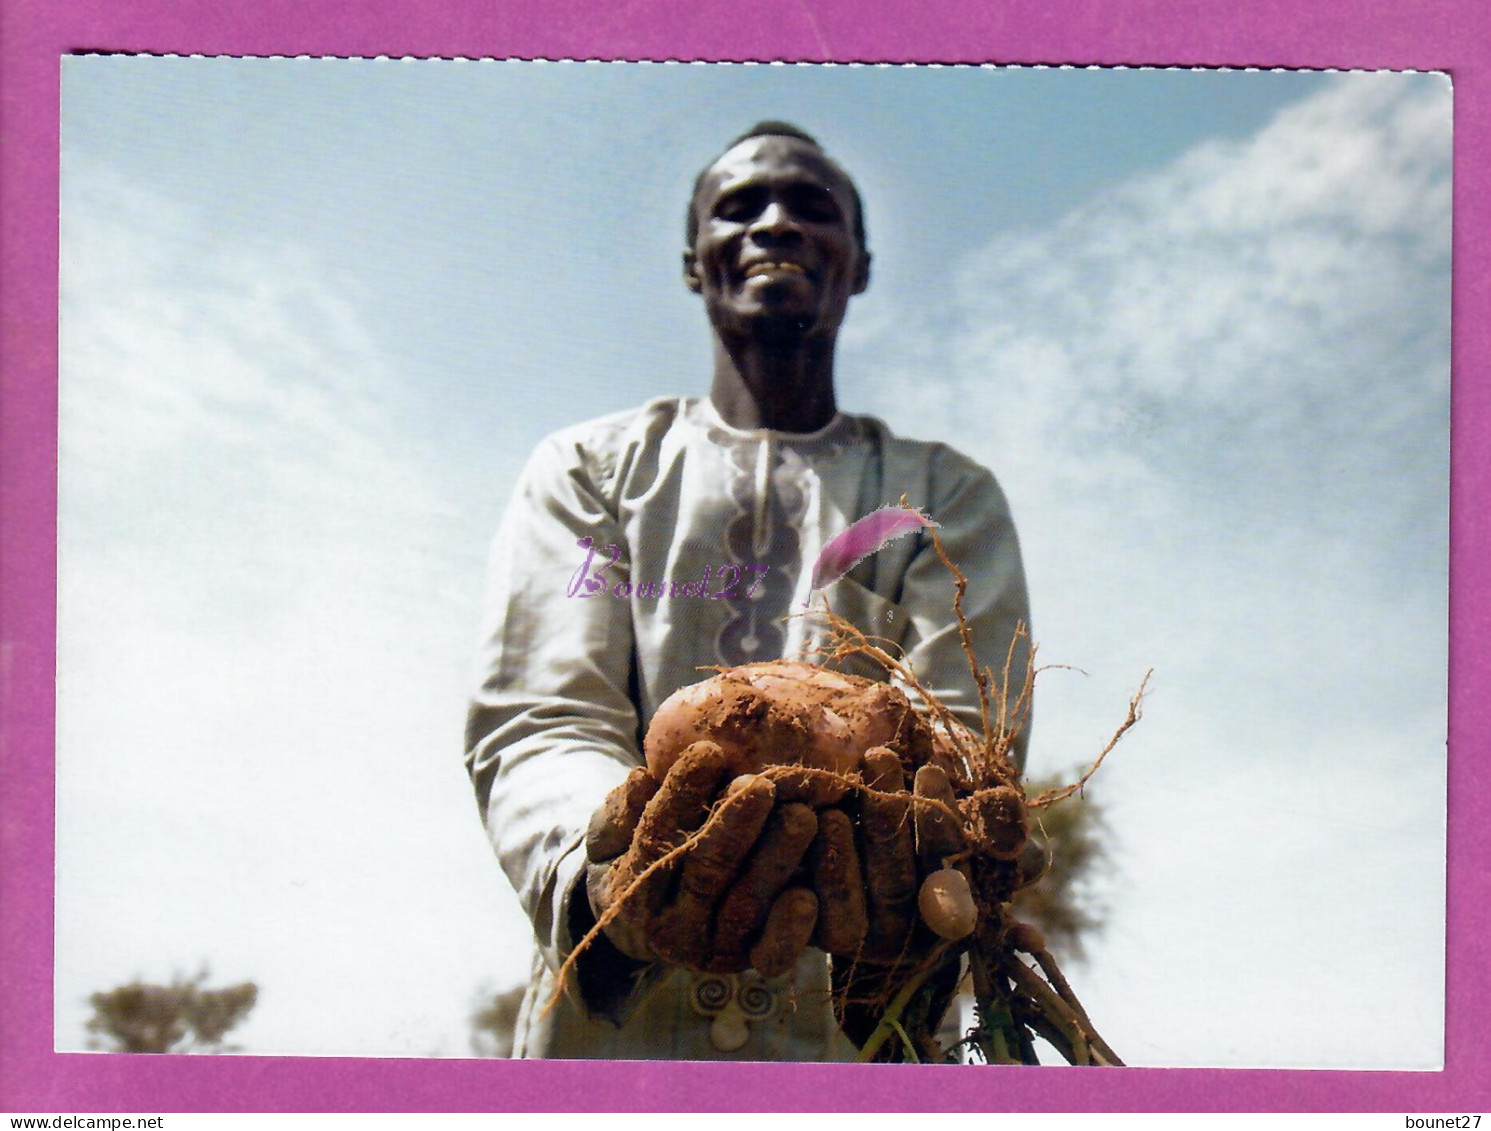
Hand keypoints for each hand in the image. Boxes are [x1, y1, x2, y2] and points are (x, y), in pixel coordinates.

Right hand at [585, 741, 821, 976]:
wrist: (651, 926)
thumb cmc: (637, 858)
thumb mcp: (611, 837)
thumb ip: (621, 812)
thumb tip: (638, 779)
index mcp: (630, 892)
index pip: (656, 837)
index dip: (680, 794)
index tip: (708, 751)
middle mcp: (669, 928)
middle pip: (704, 873)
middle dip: (734, 825)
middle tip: (762, 784)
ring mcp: (712, 948)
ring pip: (744, 905)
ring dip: (775, 861)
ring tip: (803, 816)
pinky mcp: (749, 960)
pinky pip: (771, 952)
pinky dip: (789, 929)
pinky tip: (809, 894)